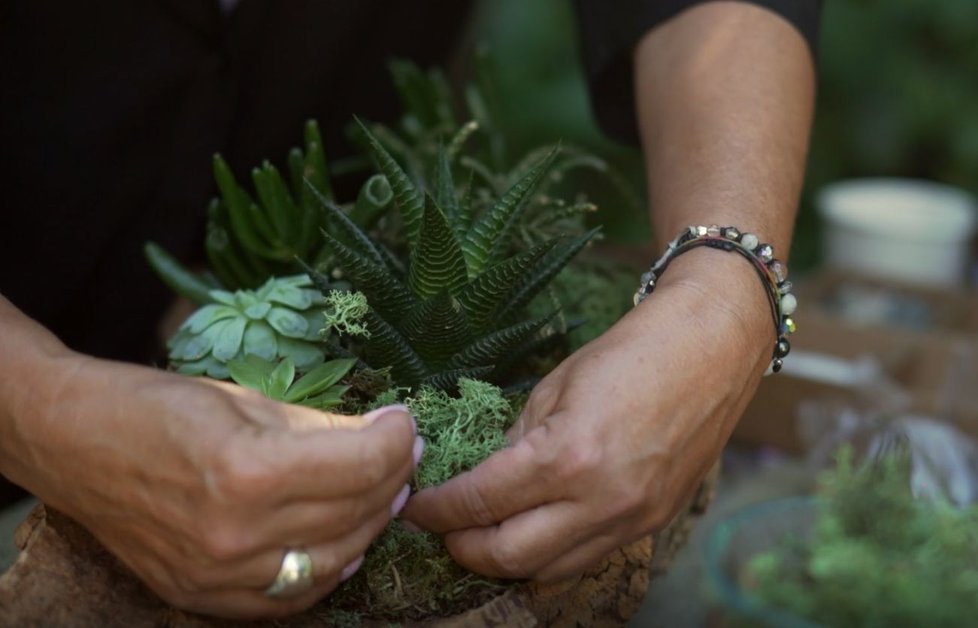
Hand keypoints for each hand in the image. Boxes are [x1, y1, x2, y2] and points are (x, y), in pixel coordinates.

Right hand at [2, 350, 418, 617]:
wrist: (75, 444)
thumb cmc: (156, 407)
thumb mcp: (247, 401)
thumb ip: (320, 427)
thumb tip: (381, 436)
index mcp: (249, 471)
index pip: (359, 465)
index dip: (396, 440)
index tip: (405, 422)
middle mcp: (238, 533)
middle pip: (353, 512)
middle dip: (391, 475)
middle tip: (402, 450)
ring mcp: (220, 574)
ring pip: (333, 559)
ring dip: (370, 522)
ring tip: (383, 488)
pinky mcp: (203, 595)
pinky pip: (290, 598)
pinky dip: (328, 570)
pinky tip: (347, 541)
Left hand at [403, 250, 771, 580]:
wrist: (710, 349)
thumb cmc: (630, 354)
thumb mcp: (555, 387)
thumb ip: (516, 441)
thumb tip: (482, 481)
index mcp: (567, 456)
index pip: (481, 501)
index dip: (437, 509)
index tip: (414, 507)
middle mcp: (600, 501)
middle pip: (507, 555)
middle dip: (461, 546)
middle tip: (441, 527)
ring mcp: (631, 520)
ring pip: (548, 571)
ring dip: (504, 559)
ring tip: (481, 534)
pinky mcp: (652, 524)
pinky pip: (587, 560)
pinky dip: (550, 557)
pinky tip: (533, 534)